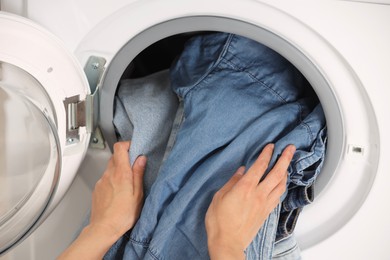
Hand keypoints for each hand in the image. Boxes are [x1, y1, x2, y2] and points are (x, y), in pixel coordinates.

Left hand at [58, 141, 146, 258]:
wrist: (104, 229)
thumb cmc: (122, 215)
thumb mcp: (138, 194)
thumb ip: (138, 174)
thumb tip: (141, 159)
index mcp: (121, 174)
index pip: (119, 148)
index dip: (127, 144)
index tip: (134, 148)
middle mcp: (108, 175)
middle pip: (115, 157)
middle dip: (124, 158)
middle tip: (134, 167)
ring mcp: (101, 182)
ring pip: (110, 168)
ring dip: (118, 170)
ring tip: (127, 184)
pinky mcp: (97, 189)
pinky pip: (105, 178)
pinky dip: (112, 180)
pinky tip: (118, 192)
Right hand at [205, 144, 294, 259]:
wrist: (227, 242)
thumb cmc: (219, 221)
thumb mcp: (219, 197)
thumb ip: (232, 182)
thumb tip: (241, 171)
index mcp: (245, 188)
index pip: (260, 166)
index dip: (266, 154)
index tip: (271, 146)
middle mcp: (258, 194)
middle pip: (277, 173)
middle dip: (285, 159)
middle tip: (290, 148)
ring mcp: (264, 204)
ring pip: (281, 185)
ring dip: (286, 172)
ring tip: (287, 164)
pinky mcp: (266, 213)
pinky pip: (278, 196)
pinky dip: (281, 186)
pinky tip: (281, 184)